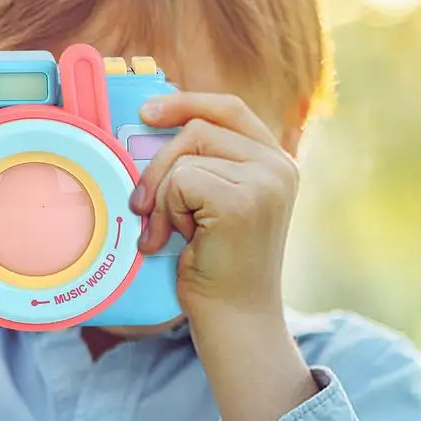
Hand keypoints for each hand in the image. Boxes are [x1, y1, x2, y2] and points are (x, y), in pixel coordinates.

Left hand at [129, 92, 298, 324]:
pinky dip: (166, 212)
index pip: (228, 108)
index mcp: (274, 162)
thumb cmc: (215, 265)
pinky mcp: (243, 201)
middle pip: (197, 128)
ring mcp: (265, 181)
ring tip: (168, 234)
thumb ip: (204, 165)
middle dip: (158, 166)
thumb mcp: (212, 204)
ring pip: (184, 157)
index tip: (147, 112)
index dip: (186, 102)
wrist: (234, 319)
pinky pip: (180, 181)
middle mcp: (278, 166)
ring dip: (162, 198)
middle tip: (141, 206)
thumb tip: (152, 124)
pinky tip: (178, 241)